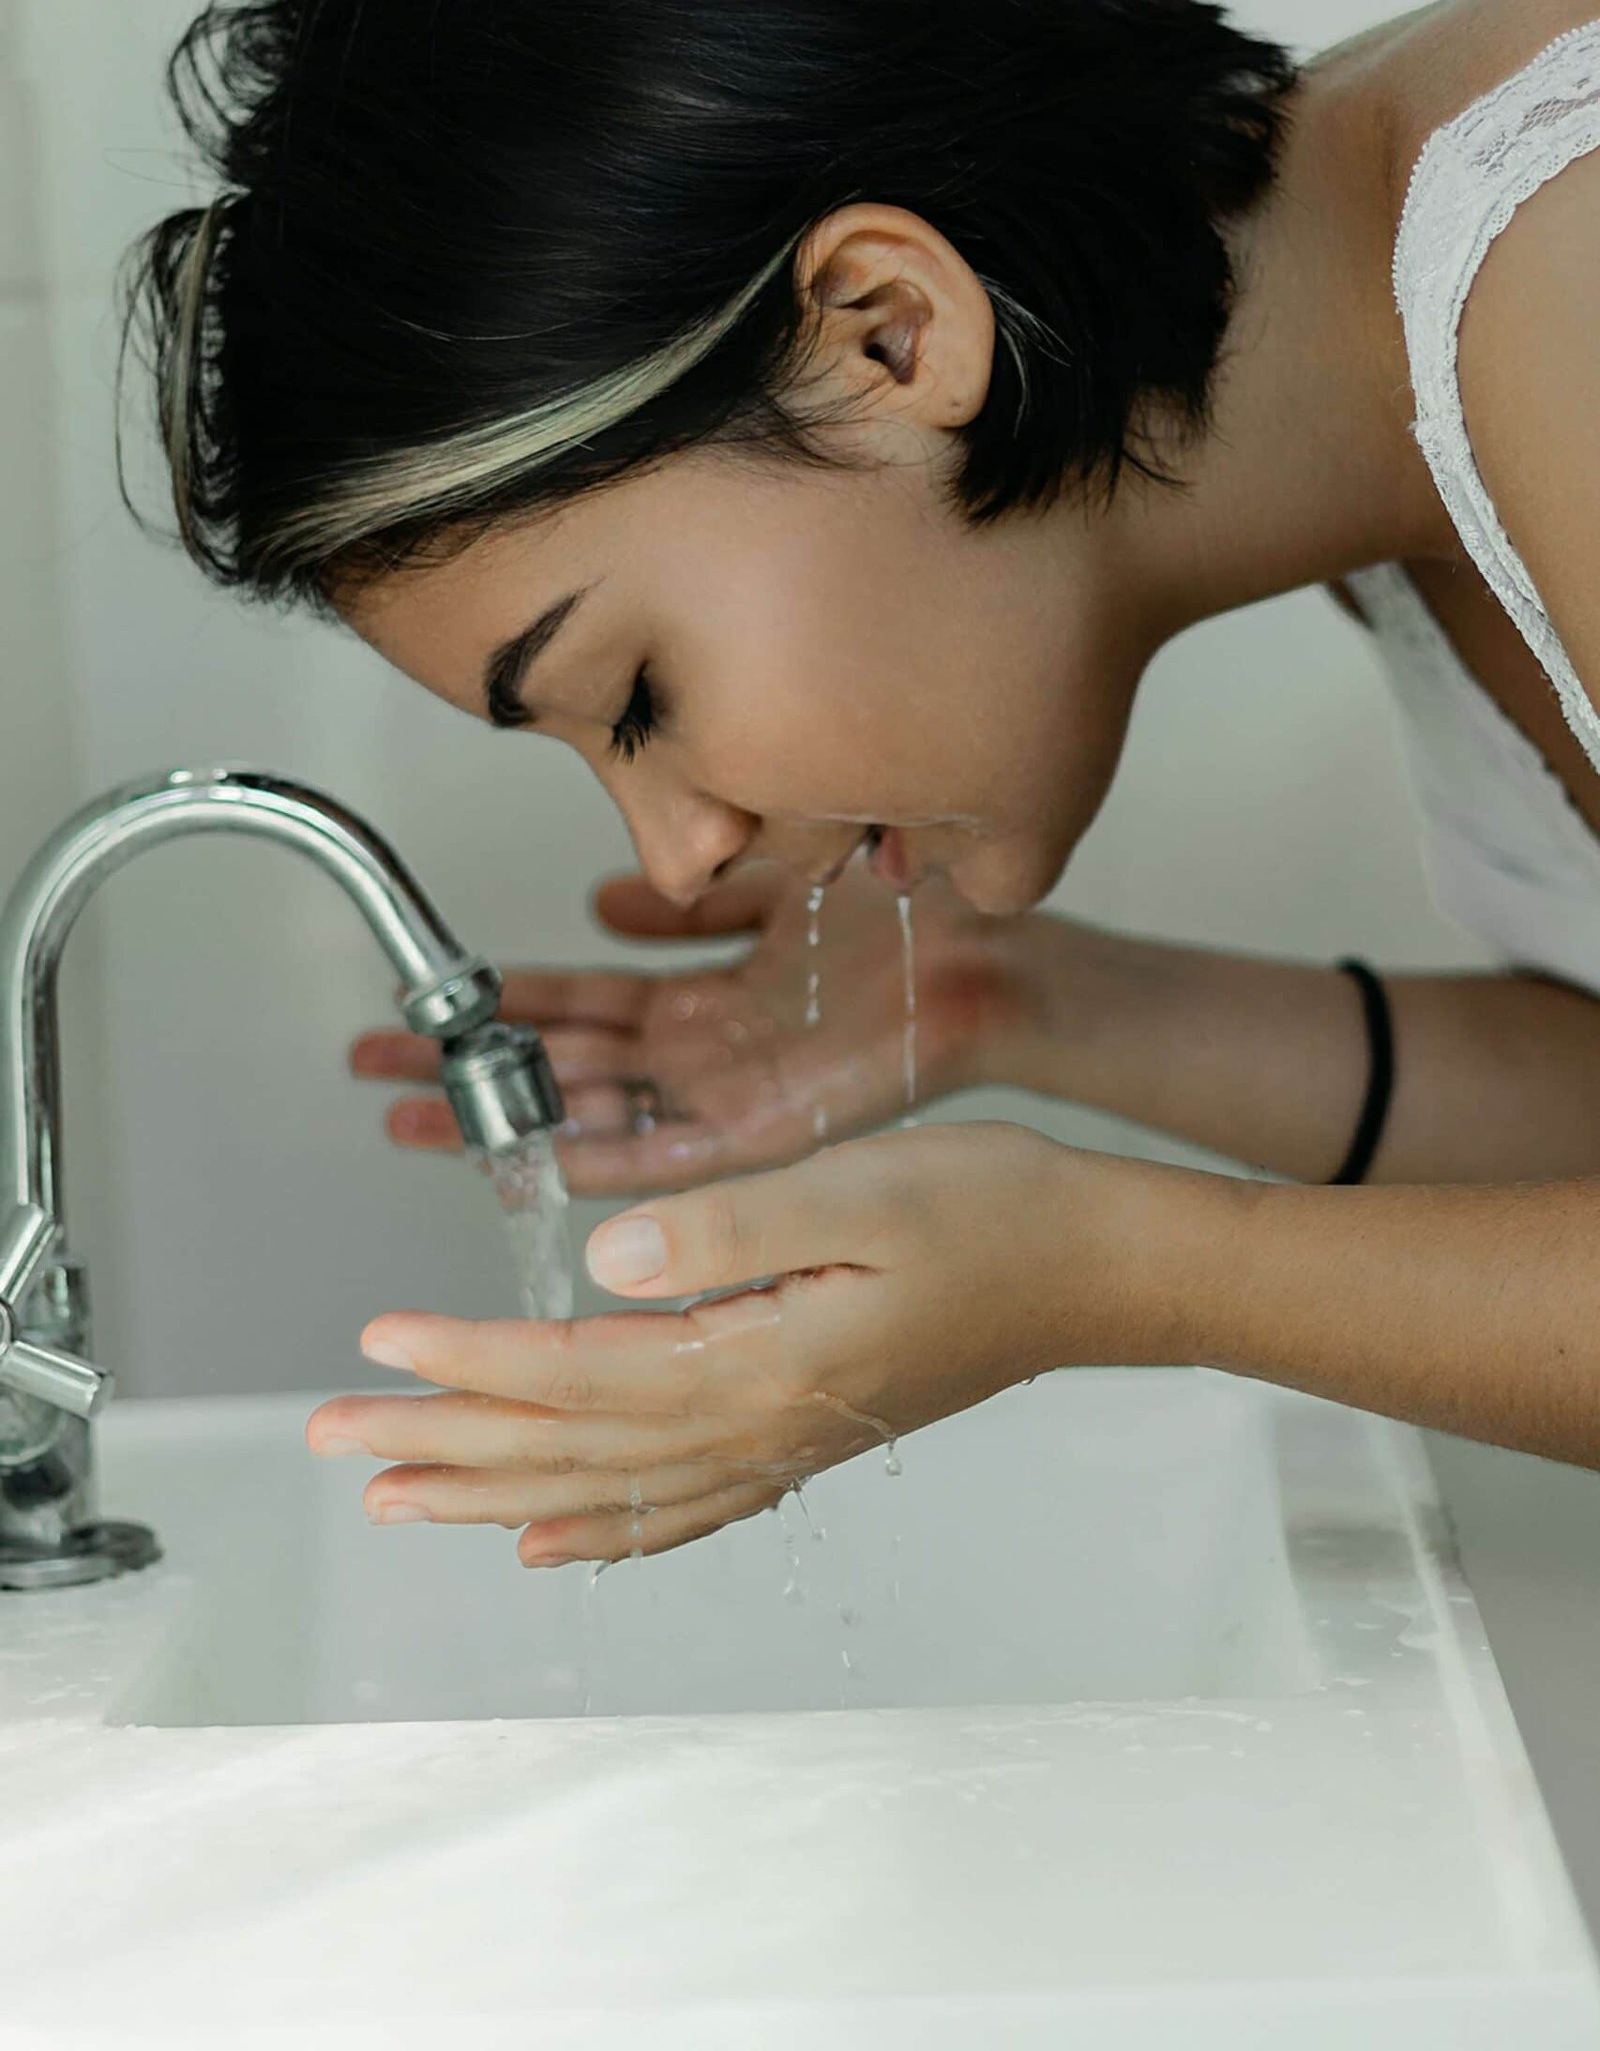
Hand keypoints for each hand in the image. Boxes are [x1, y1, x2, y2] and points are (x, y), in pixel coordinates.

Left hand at [305, 1122, 1204, 1563]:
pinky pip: (682, 1509)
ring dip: (495, 1493)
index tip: (379, 1340)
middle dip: (444, 1440)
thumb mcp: (861, 1187)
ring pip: (607, 1489)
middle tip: (334, 1435)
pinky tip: (552, 1543)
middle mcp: (760, 1423)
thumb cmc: (996, 1212)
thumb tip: (604, 1266)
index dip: (470, 1360)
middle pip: (569, 1448)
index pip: (577, 1373)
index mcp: (761, 1360)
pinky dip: (605, 1534)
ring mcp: (784, 1442)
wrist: (1099, 1267)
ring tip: (402, 1495)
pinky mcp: (807, 1434)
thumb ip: (728, 1229)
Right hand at [350, 860, 1050, 1193]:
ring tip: (417, 1119)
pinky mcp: (773, 1130)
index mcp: (703, 997)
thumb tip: (604, 896)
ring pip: (596, 1112)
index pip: (575, 1004)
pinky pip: (675, 1154)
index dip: (496, 1006)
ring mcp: (730, 1095)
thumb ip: (688, 897)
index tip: (420, 1009)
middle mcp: (704, 1052)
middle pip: (561, 1065)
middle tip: (373, 1073)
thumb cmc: (904, 913)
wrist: (994, 954)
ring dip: (509, 1117)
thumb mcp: (771, 882)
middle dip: (468, 1070)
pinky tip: (542, 1161)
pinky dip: (610, 1160)